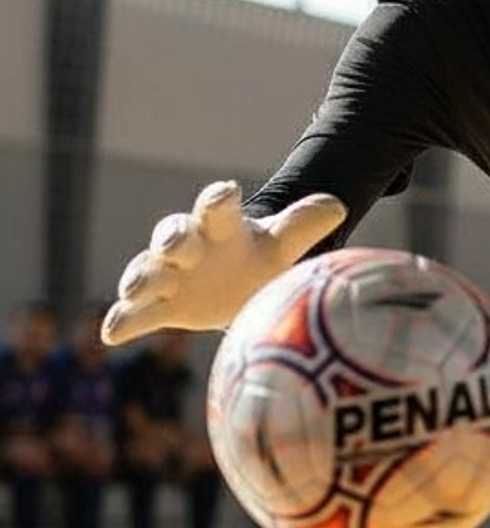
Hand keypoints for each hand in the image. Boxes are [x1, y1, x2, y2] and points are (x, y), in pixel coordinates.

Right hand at [101, 180, 346, 345]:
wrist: (240, 285)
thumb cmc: (259, 259)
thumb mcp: (283, 245)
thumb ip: (304, 226)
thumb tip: (339, 206)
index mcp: (220, 226)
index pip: (216, 207)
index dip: (218, 200)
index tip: (225, 193)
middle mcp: (188, 246)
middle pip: (173, 234)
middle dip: (172, 238)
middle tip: (176, 246)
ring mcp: (169, 276)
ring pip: (147, 272)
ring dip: (140, 278)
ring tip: (135, 291)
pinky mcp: (161, 307)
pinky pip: (137, 314)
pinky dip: (124, 322)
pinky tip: (112, 333)